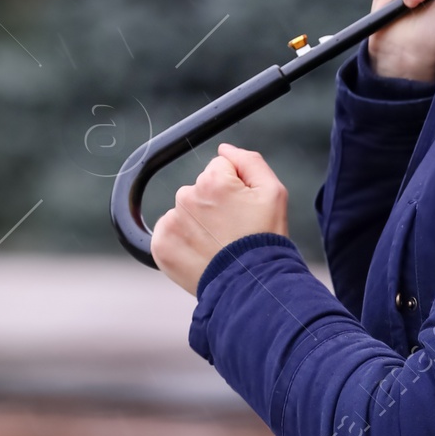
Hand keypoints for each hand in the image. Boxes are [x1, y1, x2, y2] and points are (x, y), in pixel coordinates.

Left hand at [150, 144, 288, 293]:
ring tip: (218, 245)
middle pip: (199, 188)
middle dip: (213, 203)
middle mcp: (186, 197)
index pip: (219, 168)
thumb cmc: (265, 239)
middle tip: (232, 230)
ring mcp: (171, 223)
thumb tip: (224, 149)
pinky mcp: (160, 245)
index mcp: (213, 181)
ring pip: (185, 210)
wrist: (251, 287)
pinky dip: (182, 239)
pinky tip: (201, 252)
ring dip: (197, 221)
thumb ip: (249, 161)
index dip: (235, 187)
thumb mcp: (274, 192)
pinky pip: (169, 231)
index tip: (242, 210)